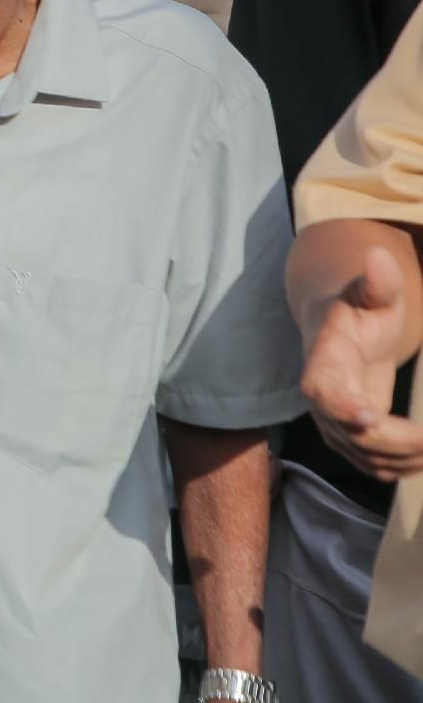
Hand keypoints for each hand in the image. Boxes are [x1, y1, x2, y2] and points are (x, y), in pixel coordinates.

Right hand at [301, 244, 422, 478]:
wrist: (341, 331)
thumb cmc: (361, 309)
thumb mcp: (372, 293)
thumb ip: (377, 282)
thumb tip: (378, 256)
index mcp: (323, 359)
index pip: (320, 389)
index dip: (341, 406)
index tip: (371, 417)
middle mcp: (321, 396)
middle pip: (349, 433)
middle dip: (393, 442)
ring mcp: (333, 421)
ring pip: (363, 455)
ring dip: (404, 458)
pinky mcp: (349, 437)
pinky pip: (373, 464)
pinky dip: (402, 467)